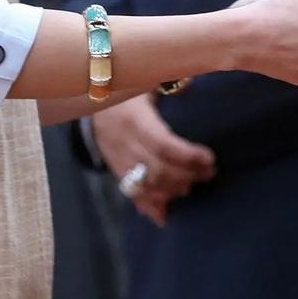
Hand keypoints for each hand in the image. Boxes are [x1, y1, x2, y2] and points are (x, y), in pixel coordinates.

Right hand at [93, 92, 214, 226]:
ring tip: (191, 186)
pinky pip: (131, 192)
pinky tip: (163, 216)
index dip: (188, 155)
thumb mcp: (144, 82)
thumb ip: (168, 85)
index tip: (209, 158)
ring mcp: (118, 159)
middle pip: (157, 169)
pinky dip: (148, 206)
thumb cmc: (126, 89)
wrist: (88, 100)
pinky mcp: (116, 170)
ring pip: (146, 184)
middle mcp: (125, 142)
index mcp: (134, 119)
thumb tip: (191, 85)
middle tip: (208, 174)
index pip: (163, 144)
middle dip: (186, 175)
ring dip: (172, 190)